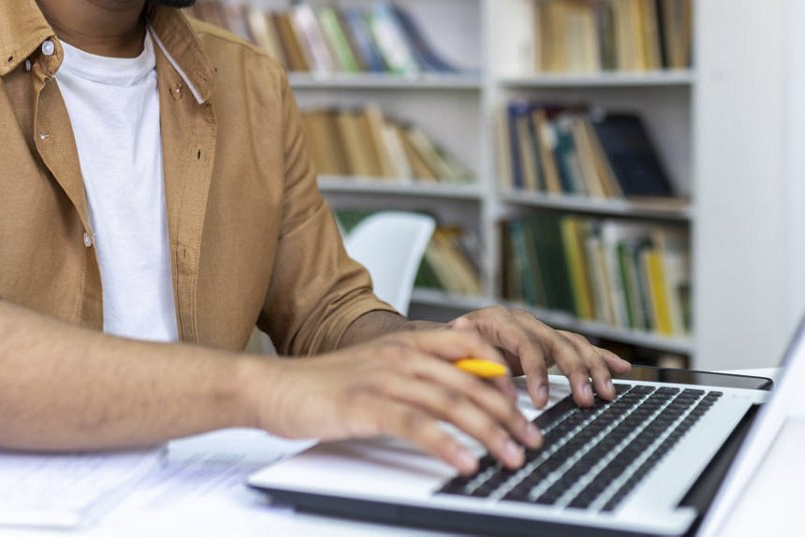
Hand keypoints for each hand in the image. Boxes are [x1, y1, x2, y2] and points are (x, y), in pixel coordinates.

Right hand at [250, 330, 541, 473]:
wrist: (273, 387)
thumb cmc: (322, 386)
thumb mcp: (375, 370)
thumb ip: (413, 375)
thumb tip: (454, 395)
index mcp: (404, 342)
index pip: (470, 345)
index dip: (501, 372)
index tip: (521, 401)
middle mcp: (399, 354)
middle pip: (469, 381)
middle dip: (507, 414)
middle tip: (530, 440)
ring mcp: (383, 378)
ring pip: (450, 403)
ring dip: (487, 433)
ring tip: (510, 456)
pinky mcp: (366, 404)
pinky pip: (416, 425)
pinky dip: (446, 445)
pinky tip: (464, 463)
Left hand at [448, 306, 630, 408]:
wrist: (447, 340)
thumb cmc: (446, 348)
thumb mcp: (450, 351)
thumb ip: (465, 354)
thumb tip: (474, 353)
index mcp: (497, 320)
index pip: (524, 343)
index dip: (535, 371)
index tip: (541, 400)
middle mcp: (522, 321)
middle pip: (556, 342)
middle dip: (574, 372)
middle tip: (585, 399)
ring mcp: (537, 331)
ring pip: (573, 344)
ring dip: (593, 368)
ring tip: (605, 392)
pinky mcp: (548, 342)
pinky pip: (578, 347)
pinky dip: (600, 357)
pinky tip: (621, 368)